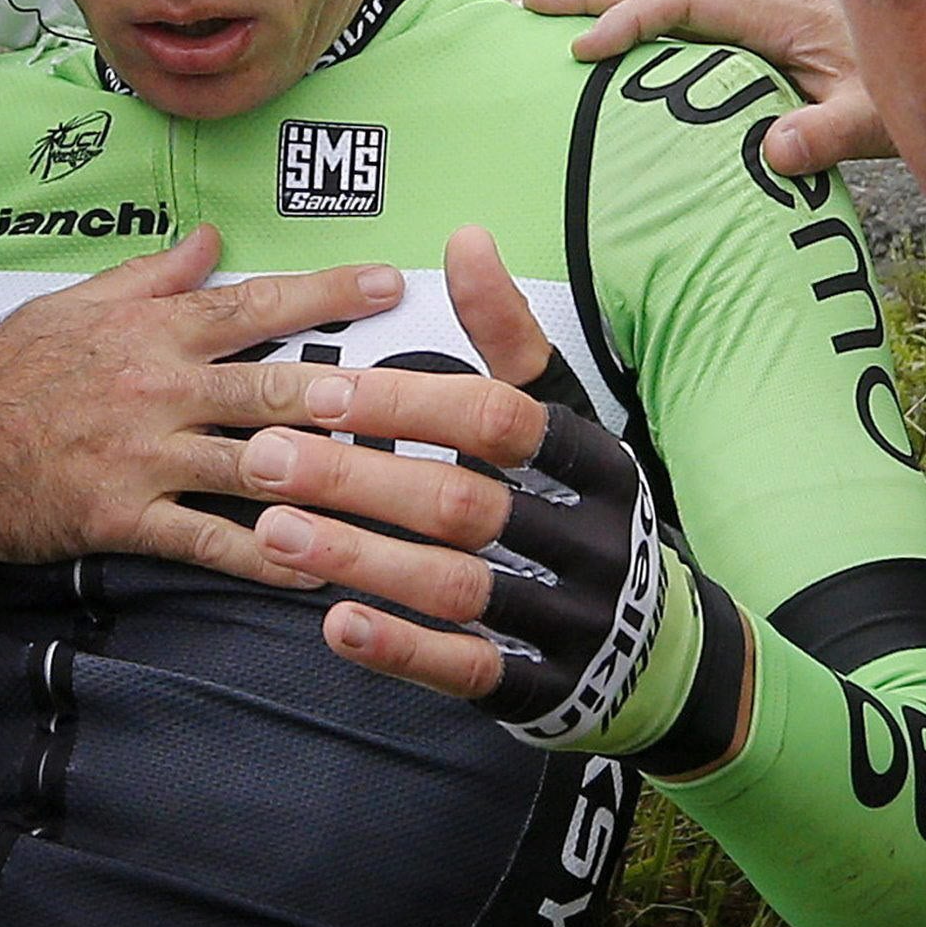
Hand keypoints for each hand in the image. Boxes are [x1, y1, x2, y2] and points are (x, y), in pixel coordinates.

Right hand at [0, 225, 408, 578]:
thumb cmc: (6, 375)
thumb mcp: (73, 304)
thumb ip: (152, 275)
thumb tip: (212, 241)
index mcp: (151, 332)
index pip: (252, 303)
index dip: (325, 293)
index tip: (388, 283)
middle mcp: (158, 389)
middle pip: (273, 385)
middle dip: (353, 388)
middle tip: (424, 392)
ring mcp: (145, 457)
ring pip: (255, 464)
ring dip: (329, 476)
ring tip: (397, 488)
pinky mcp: (127, 518)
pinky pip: (208, 542)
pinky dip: (264, 557)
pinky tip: (317, 569)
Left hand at [243, 231, 750, 774]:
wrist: (659, 650)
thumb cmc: (583, 508)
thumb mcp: (564, 419)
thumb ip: (509, 339)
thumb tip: (465, 238)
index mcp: (596, 461)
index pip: (499, 421)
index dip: (407, 404)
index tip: (320, 391)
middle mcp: (590, 539)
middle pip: (465, 505)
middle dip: (358, 479)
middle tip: (266, 457)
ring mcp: (570, 620)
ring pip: (457, 587)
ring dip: (360, 557)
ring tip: (276, 529)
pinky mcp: (542, 688)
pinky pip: (466, 669)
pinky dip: (399, 648)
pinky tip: (334, 622)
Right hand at [524, 0, 893, 172]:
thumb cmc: (917, 90)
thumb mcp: (878, 118)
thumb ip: (831, 132)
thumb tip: (774, 152)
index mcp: (777, 17)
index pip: (684, 0)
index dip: (629, 18)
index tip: (583, 50)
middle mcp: (762, 11)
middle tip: (529, 4)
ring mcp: (760, 27)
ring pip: (671, 1)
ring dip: (612, 4)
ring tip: (550, 20)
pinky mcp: (762, 47)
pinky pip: (688, 29)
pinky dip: (642, 31)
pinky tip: (615, 58)